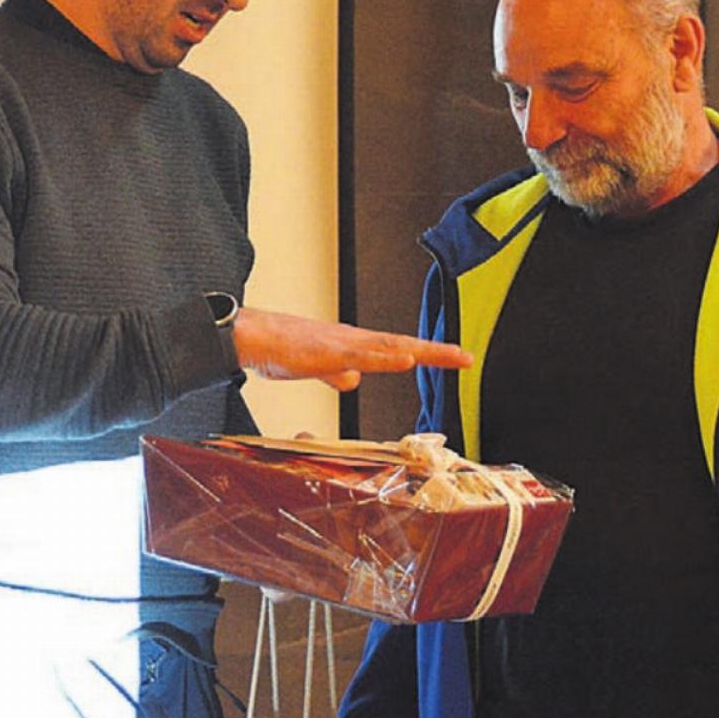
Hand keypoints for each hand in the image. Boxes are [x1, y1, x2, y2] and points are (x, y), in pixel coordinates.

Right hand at [232, 307, 473, 389]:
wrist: (252, 337)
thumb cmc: (280, 349)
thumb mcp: (316, 367)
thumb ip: (336, 372)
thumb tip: (353, 380)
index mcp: (354, 346)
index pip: (398, 350)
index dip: (429, 354)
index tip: (457, 359)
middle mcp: (355, 341)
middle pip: (402, 345)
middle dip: (436, 352)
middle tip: (466, 358)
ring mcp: (342, 344)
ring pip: (388, 347)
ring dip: (419, 352)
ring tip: (448, 356)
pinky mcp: (326, 351)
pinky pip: (361, 355)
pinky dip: (386, 357)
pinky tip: (404, 359)